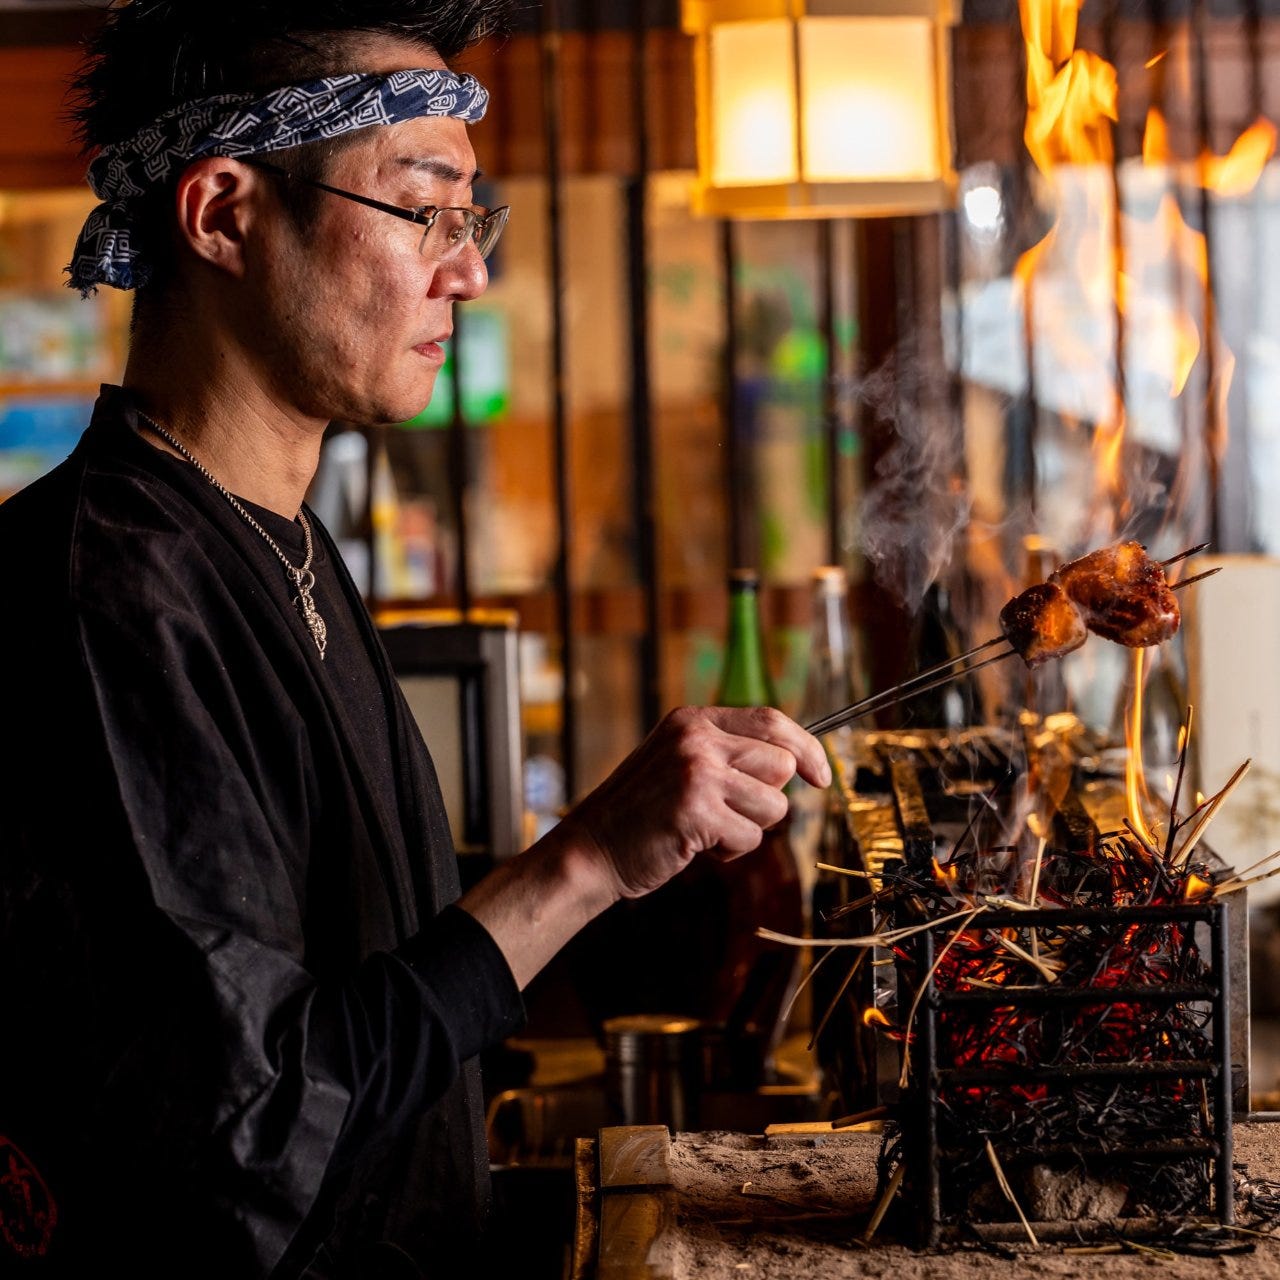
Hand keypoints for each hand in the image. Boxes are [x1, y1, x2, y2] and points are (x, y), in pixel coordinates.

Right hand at [560, 705, 830, 900]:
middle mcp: (696, 738)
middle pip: (782, 764)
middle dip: (766, 799)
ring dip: (747, 829)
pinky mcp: (697, 811)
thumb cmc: (641, 814)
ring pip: (774, 805)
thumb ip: (726, 753)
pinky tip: (693, 844)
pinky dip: (729, 851)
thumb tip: (795, 763)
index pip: (772, 721)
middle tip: (727, 814)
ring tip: (704, 829)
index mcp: (692, 720)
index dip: (806, 749)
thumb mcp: (678, 762)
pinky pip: (751, 838)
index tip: (821, 777)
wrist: (591, 849)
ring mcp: (697, 772)